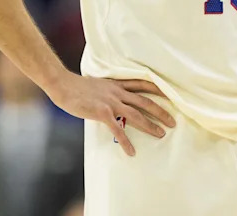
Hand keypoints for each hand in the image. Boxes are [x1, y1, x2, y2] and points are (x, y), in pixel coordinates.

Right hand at [48, 72, 175, 155]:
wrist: (64, 85)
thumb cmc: (78, 86)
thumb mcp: (99, 84)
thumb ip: (110, 91)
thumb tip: (115, 98)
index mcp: (118, 84)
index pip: (143, 84)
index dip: (158, 89)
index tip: (171, 94)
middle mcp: (118, 92)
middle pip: (145, 101)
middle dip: (161, 111)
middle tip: (173, 121)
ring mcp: (111, 102)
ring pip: (137, 114)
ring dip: (150, 125)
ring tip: (161, 134)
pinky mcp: (103, 113)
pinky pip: (118, 129)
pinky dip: (126, 142)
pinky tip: (132, 152)